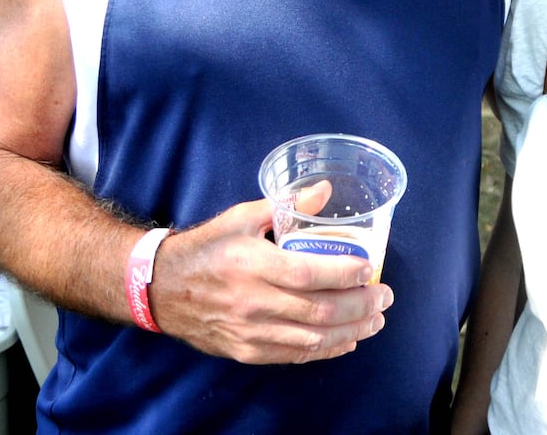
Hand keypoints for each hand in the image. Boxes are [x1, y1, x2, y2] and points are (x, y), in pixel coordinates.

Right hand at [148, 188, 392, 363]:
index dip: (344, 273)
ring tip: (376, 320)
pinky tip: (346, 341)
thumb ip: (286, 204)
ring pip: (312, 339)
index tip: (369, 267)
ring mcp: (249, 332)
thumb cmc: (207, 247)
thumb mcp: (242, 216)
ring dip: (351, 331)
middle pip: (318, 310)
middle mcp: (252, 302)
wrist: (162, 288)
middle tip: (385, 296)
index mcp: (252, 264)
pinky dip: (325, 351)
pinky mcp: (246, 351)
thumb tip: (325, 190)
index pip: (308, 274)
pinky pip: (294, 355)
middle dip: (360, 305)